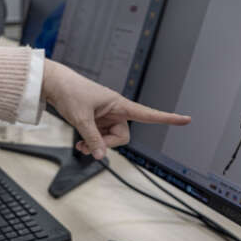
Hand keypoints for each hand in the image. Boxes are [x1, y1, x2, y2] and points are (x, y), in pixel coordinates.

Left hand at [42, 60, 190, 158]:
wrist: (54, 84)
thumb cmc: (70, 93)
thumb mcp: (81, 119)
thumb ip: (92, 139)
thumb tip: (102, 156)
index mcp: (119, 104)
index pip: (148, 114)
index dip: (167, 118)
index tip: (186, 119)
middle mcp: (116, 110)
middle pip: (123, 136)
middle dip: (108, 144)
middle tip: (90, 146)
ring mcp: (106, 116)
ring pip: (110, 139)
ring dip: (97, 145)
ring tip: (81, 145)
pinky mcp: (97, 120)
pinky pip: (100, 137)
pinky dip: (92, 143)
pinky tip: (81, 144)